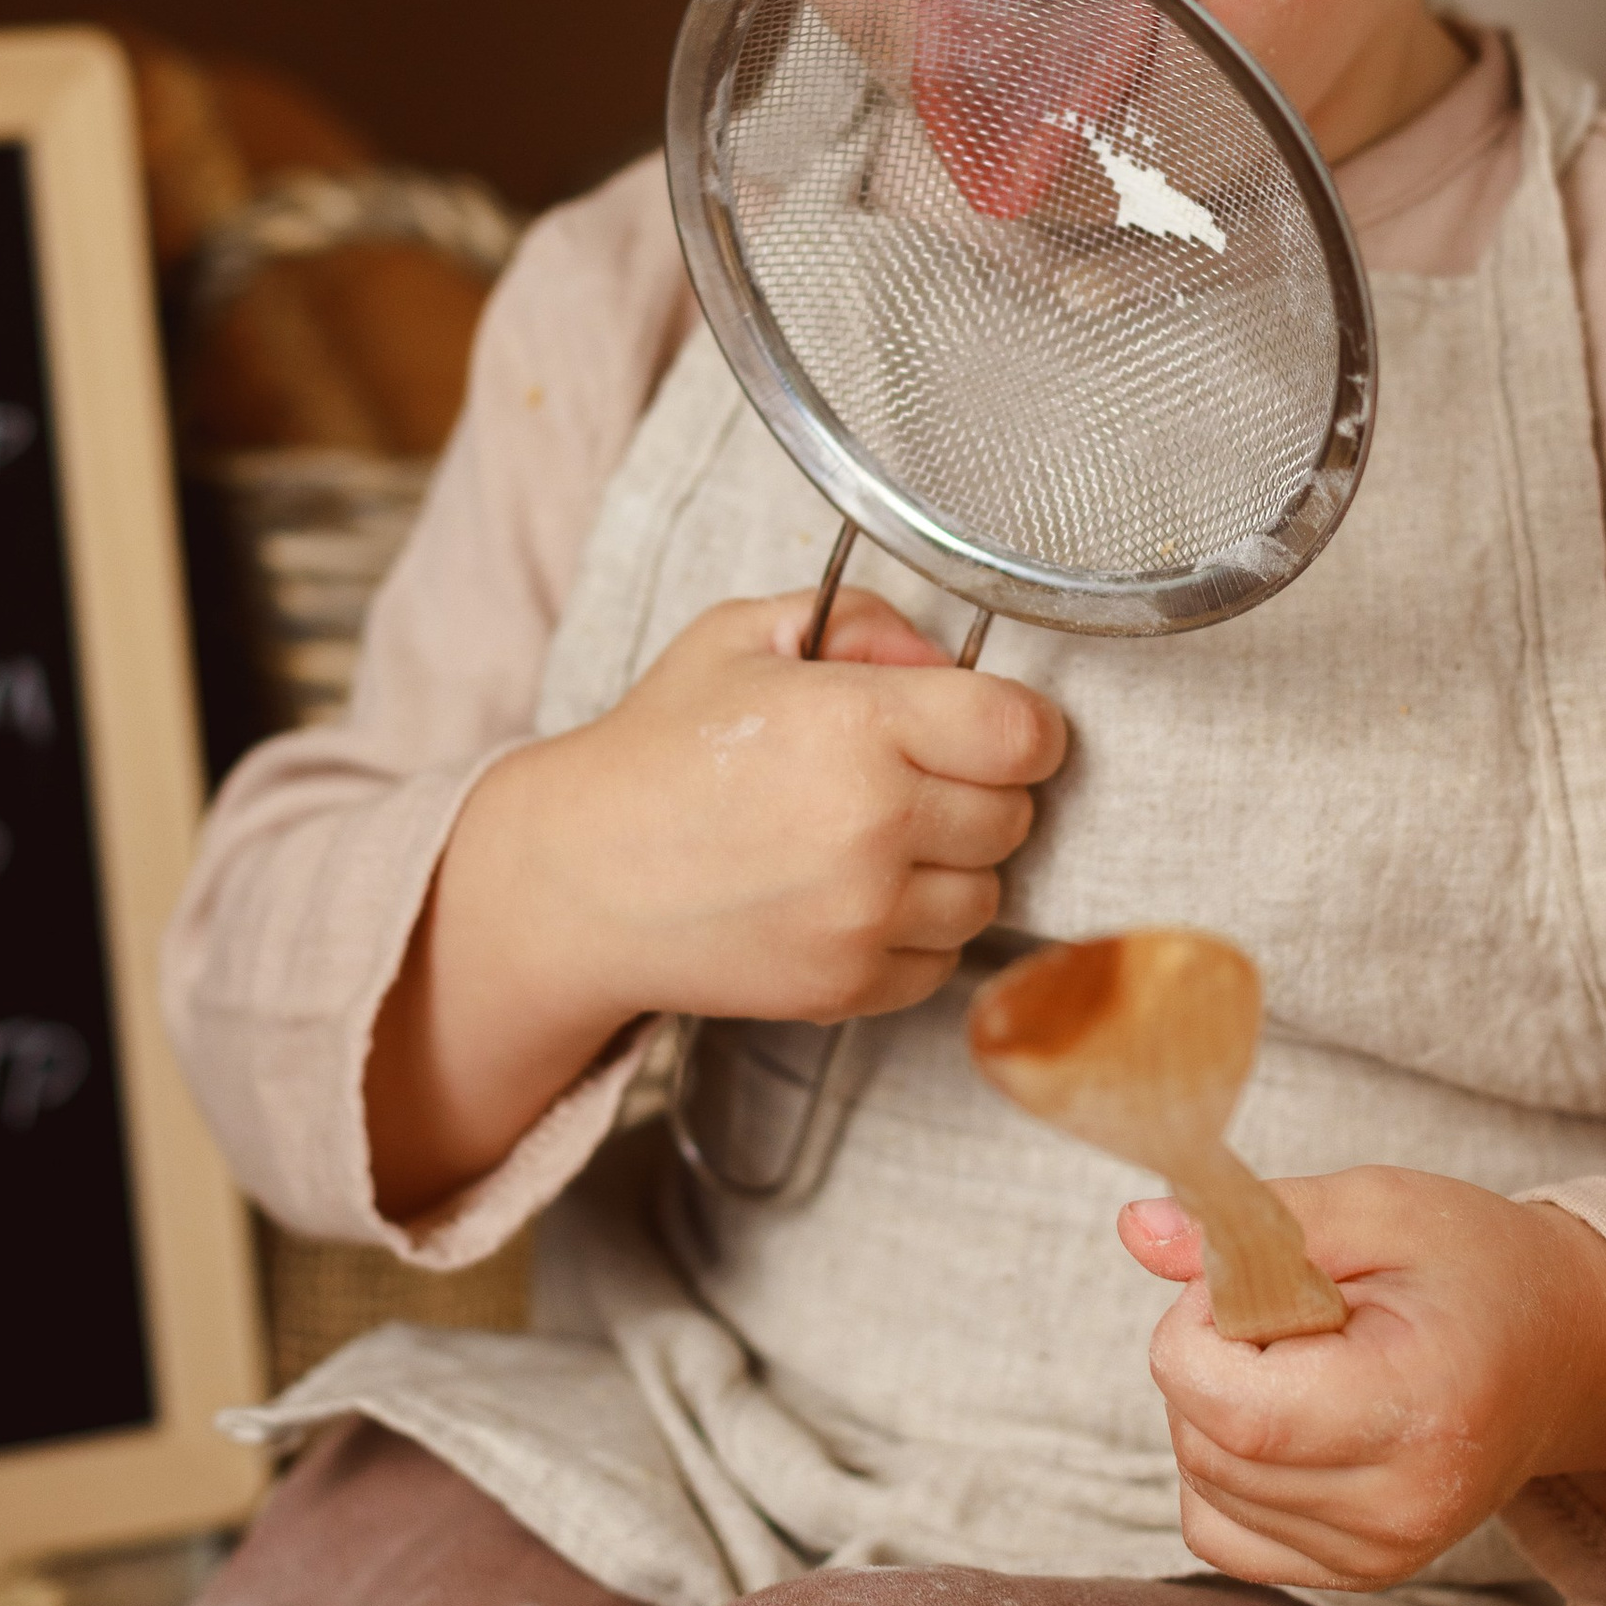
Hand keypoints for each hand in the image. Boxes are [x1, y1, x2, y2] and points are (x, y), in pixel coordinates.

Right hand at [368, 587, 1065, 1213]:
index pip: (1025, 735)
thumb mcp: (741, 638)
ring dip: (953, 865)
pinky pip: (942, 959)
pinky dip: (916, 930)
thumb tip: (943, 657)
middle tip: (912, 776)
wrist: (579, 877)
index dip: (1020, 726)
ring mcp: (866, 916)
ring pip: (988, 892)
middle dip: (979, 790)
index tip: (991, 727)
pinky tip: (853, 894)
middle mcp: (877, 825)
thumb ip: (858, 620)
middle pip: (1015, 814)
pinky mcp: (849, 985)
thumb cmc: (658, 749)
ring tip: (876, 838)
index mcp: (861, 725)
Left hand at [1118, 1167, 1605, 1588]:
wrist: (1565, 1349)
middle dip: (1205, 1357)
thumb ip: (1249, 1225)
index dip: (1199, 1325)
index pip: (1232, 1407)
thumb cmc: (1472, 1265)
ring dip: (1212, 1408)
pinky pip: (1220, 1530)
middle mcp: (1402, 1507)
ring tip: (1304, 1360)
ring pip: (1202, 1486)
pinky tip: (1286, 1415)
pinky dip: (1222, 1467)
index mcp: (1418, 1409)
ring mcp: (1383, 1554)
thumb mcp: (1372, 1207)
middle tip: (1286, 1310)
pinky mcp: (1361, 1573)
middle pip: (1205, 1443)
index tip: (1248, 1278)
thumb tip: (1137, 1228)